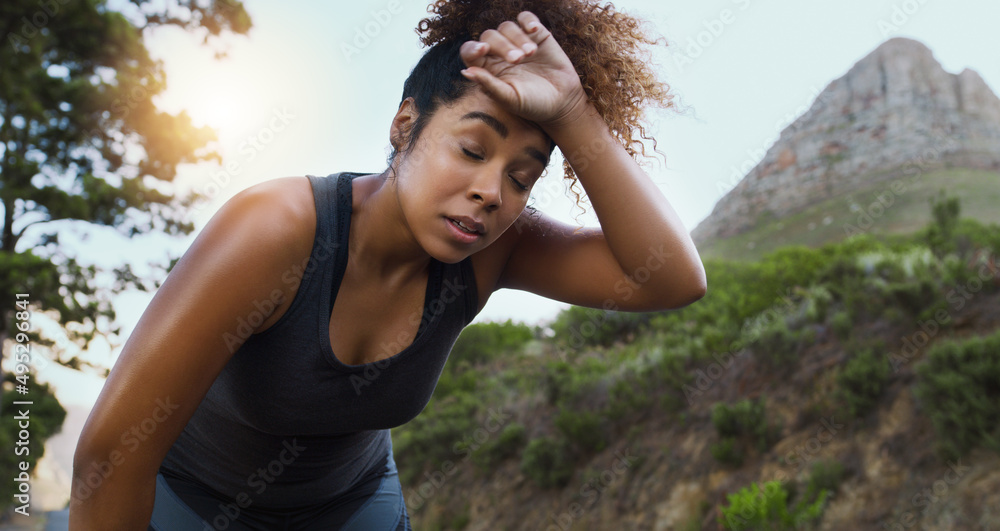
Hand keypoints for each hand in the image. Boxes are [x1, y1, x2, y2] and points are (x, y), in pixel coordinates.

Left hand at [459, 11, 587, 128]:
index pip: (470, 51)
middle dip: (502, 46)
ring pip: (507, 27)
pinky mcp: (536, 35)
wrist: (562, 102)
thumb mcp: (509, 99)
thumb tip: (465, 71)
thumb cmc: (532, 105)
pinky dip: (528, 20)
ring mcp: (517, 42)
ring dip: (517, 38)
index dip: (472, 48)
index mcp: (487, 69)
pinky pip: (525, 18)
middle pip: (489, 36)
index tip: (482, 50)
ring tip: (530, 54)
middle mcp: (499, 53)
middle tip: (518, 60)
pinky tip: (534, 30)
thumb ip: (488, 84)